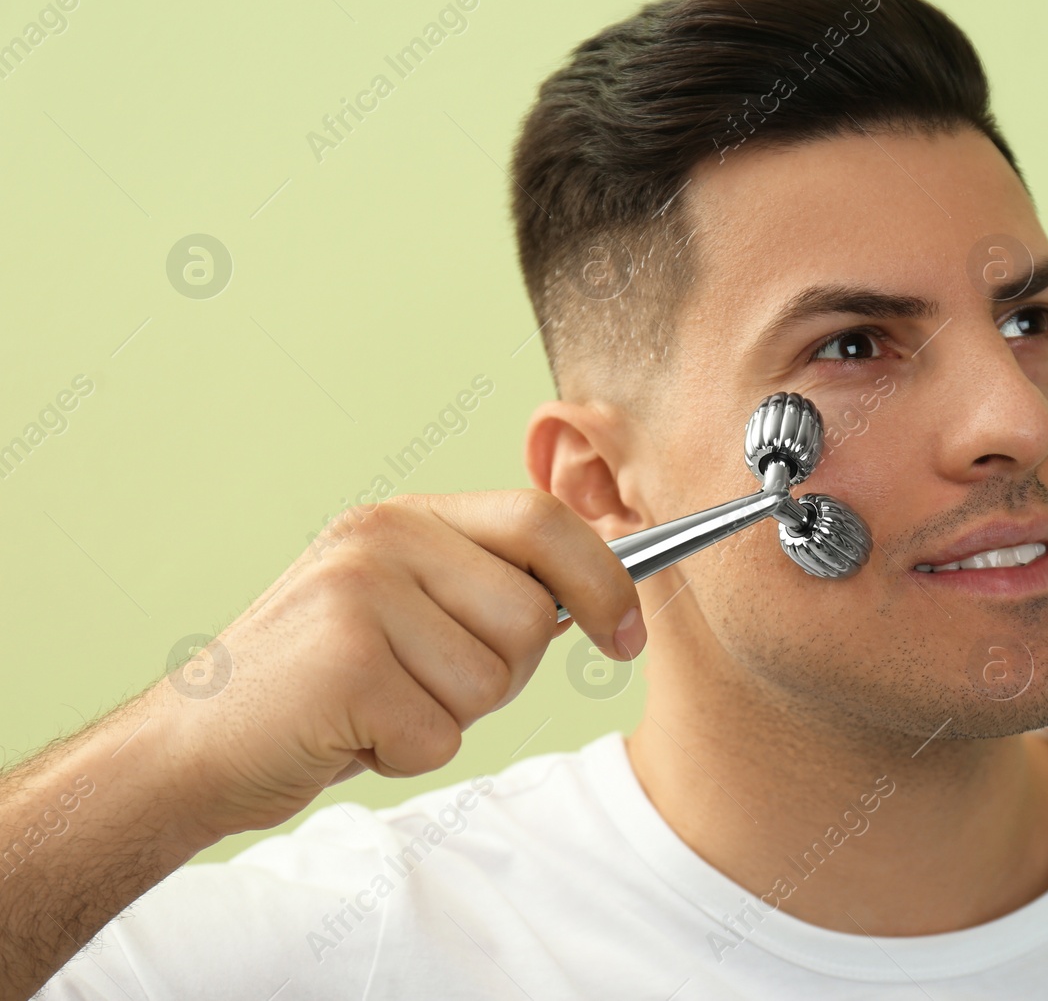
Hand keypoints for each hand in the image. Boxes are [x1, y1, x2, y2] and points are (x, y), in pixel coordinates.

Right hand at [156, 490, 643, 840]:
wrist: (193, 746)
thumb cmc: (320, 686)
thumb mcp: (403, 610)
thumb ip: (485, 588)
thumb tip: (600, 595)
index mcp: (405, 517)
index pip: (543, 521)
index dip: (605, 580)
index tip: (629, 635)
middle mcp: (382, 539)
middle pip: (531, 617)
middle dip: (500, 675)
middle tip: (426, 687)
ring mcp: (358, 595)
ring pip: (491, 681)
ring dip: (447, 718)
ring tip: (379, 705)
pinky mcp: (344, 664)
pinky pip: (441, 733)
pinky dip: (405, 755)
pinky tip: (350, 734)